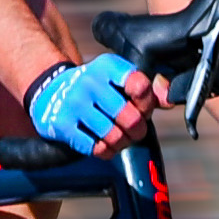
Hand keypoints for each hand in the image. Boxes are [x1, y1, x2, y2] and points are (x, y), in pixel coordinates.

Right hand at [27, 53, 155, 157]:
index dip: (147, 104)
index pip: (140, 86)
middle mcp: (90, 81)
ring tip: (119, 139)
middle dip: (138, 130)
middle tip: (133, 130)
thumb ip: (147, 89)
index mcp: (108, 66)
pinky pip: (96, 148)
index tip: (142, 107)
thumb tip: (169, 100)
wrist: (48, 92)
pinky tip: (102, 143)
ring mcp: (74, 103)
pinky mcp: (62, 124)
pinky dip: (105, 151)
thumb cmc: (94, 90)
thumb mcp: (117, 80)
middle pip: (131, 118)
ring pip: (115, 136)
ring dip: (122, 143)